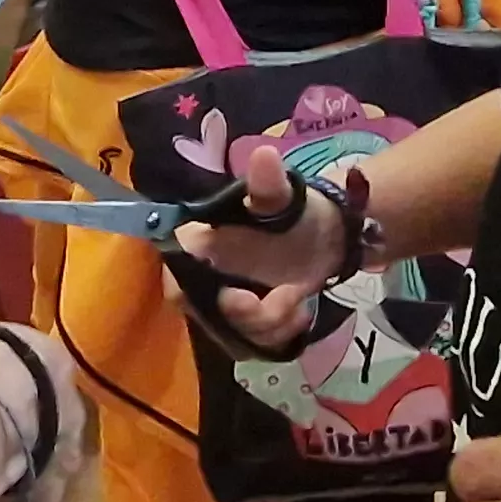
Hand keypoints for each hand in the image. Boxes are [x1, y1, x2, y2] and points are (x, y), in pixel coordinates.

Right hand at [175, 138, 346, 349]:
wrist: (324, 236)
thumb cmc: (293, 211)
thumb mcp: (282, 196)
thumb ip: (267, 184)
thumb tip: (264, 157)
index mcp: (196, 247)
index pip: (176, 280)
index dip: (197, 297)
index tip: (240, 295)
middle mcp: (202, 279)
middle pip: (207, 315)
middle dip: (247, 317)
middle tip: (287, 298)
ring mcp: (223, 305)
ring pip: (232, 334)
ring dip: (269, 326)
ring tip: (299, 301)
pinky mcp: (245, 324)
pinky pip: (251, 344)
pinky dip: (277, 336)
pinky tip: (300, 315)